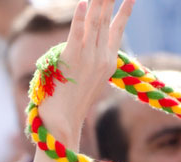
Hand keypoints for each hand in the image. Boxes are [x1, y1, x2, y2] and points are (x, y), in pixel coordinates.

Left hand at [37, 0, 132, 143]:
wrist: (63, 123)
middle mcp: (101, 57)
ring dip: (98, 3)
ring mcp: (87, 58)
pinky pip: (76, 34)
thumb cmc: (69, 105)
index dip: (123, 12)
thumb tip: (83, 50)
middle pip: (106, 21)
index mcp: (108, 62)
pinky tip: (82, 3)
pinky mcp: (70, 60)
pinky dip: (79, 18)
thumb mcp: (87, 81)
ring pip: (94, 23)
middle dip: (109, 1)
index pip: (118, 29)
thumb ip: (90, 64)